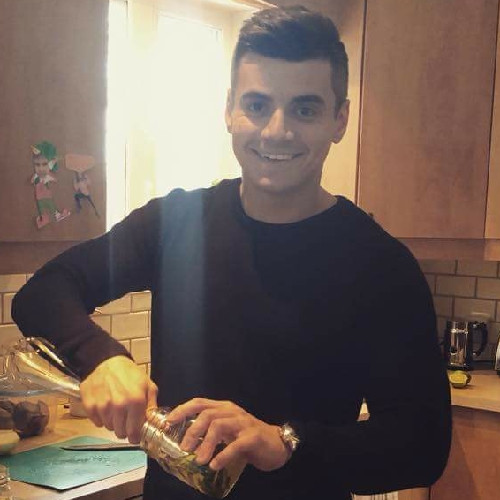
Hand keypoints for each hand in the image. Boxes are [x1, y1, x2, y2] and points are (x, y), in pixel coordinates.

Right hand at [79, 355, 157, 442]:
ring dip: (113, 422)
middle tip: (126, 419)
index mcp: (135, 401)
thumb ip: (151, 405)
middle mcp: (119, 406)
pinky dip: (101, 418)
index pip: (134, 432)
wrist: (106, 361)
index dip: (135, 436)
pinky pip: (97, 422)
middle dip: (124, 429)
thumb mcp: (147, 385)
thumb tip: (152, 423)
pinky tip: (105, 407)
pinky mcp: (90, 406)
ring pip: (109, 428)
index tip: (135, 435)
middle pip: (120, 433)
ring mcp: (103, 407)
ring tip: (116, 409)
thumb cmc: (129, 373)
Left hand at [167, 398, 289, 471]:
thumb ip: (209, 431)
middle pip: (207, 414)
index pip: (199, 403)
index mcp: (223, 408)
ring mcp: (243, 423)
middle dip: (192, 431)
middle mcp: (232, 412)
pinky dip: (223, 455)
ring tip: (199, 460)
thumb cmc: (247, 438)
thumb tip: (184, 441)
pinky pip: (235, 445)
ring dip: (206, 444)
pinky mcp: (253, 437)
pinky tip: (215, 465)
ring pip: (219, 426)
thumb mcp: (226, 431)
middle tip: (184, 448)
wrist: (276, 444)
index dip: (183, 410)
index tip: (168, 422)